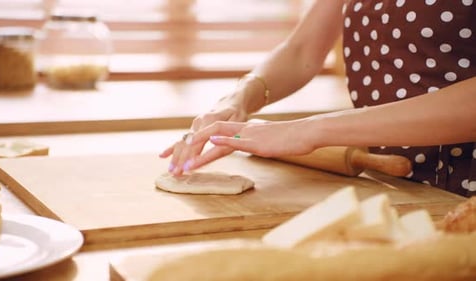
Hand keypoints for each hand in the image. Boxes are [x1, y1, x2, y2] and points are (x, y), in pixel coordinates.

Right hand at [159, 93, 248, 175]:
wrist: (232, 102)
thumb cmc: (237, 114)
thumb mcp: (237, 122)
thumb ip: (227, 132)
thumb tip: (215, 143)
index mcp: (209, 121)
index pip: (198, 142)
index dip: (191, 156)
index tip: (187, 168)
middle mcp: (199, 122)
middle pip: (187, 144)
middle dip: (180, 159)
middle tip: (175, 173)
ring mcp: (194, 124)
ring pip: (182, 142)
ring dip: (175, 157)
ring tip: (170, 170)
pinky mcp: (193, 128)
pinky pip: (181, 139)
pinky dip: (172, 148)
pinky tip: (162, 155)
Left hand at [186, 119, 317, 170]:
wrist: (306, 132)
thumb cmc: (289, 139)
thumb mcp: (264, 141)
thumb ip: (249, 141)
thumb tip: (238, 145)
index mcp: (242, 130)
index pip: (213, 132)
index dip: (195, 142)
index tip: (181, 153)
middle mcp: (241, 130)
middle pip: (208, 133)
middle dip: (188, 147)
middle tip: (172, 162)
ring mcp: (248, 134)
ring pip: (218, 138)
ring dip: (199, 151)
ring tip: (184, 165)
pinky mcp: (258, 142)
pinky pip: (237, 141)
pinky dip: (222, 143)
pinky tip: (210, 145)